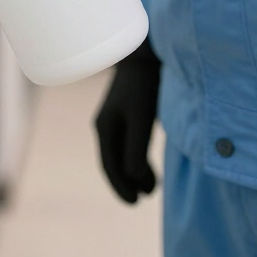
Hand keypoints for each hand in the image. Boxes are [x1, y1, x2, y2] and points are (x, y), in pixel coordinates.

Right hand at [95, 37, 160, 203]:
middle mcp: (105, 124)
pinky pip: (128, 142)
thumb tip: (135, 179)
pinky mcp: (127, 112)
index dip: (121, 187)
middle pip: (112, 161)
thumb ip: (136, 151)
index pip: (109, 166)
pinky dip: (137, 157)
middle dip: (126, 182)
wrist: (144, 53)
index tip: (135, 203)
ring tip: (151, 187)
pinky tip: (151, 164)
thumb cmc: (143, 86)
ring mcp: (115, 117)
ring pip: (121, 153)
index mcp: (104, 127)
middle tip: (141, 200)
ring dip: (133, 172)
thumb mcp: (140, 120)